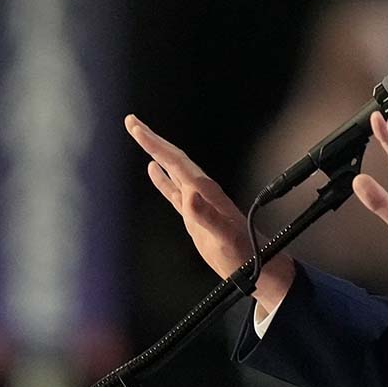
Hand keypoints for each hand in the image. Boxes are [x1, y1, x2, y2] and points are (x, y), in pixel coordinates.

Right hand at [125, 114, 294, 308]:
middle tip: (131, 121)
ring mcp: (197, 201)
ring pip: (172, 170)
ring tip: (139, 136)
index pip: (175, 160)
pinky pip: (173, 190)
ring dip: (155, 152)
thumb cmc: (241, 252)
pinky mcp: (194, 215)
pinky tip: (153, 171)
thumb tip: (189, 196)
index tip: (136, 128)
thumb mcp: (222, 236)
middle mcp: (200, 190)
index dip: (155, 144)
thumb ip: (206, 216)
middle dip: (152, 139)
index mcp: (204, 190)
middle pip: (172, 158)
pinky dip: (161, 179)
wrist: (255, 265)